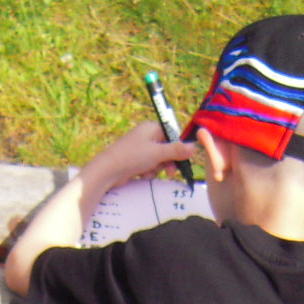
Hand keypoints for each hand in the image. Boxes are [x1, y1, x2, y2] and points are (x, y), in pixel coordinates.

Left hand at [79, 122, 196, 196]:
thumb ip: (177, 150)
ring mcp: (140, 148)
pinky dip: (148, 172)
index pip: (172, 136)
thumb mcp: (158, 153)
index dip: (178, 148)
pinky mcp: (136, 160)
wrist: (108, 170)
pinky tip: (141, 175)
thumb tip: (194, 147)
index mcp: (152, 128)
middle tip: (168, 172)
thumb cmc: (132, 156)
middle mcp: (146, 136)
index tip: (182, 160)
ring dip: (157, 169)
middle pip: (167, 149)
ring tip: (148, 172)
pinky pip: (149, 166)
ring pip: (159, 160)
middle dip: (167, 162)